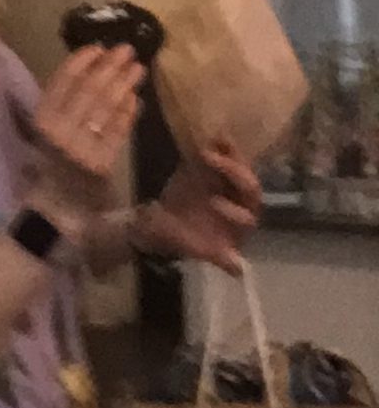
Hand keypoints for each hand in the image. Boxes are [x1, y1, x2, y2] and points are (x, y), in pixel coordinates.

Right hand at [28, 46, 145, 228]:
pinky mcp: (100, 163)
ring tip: (137, 68)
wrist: (55, 210)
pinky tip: (136, 99)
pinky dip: (127, 114)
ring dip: (123, 85)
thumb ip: (62, 106)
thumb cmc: (50, 167)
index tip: (97, 47)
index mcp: (41, 121)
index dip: (80, 62)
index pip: (61, 83)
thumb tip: (92, 72)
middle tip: (127, 50)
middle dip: (109, 67)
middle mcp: (59, 132)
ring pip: (105, 108)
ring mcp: (80, 148)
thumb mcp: (46, 133)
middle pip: (88, 91)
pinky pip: (117, 132)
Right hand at [135, 139, 263, 273]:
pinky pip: (221, 157)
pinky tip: (214, 136)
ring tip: (219, 142)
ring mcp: (228, 185)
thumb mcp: (197, 250)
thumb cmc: (179, 240)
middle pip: (248, 187)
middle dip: (234, 173)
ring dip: (231, 156)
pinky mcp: (214, 170)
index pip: (249, 216)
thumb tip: (238, 271)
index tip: (212, 204)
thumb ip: (217, 257)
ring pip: (239, 169)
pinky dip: (220, 147)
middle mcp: (241, 203)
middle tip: (213, 161)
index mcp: (241, 226)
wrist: (158, 224)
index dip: (235, 210)